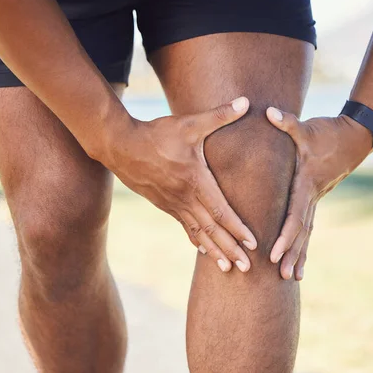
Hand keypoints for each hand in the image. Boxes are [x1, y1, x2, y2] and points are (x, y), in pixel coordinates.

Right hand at [103, 97, 256, 272]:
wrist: (120, 145)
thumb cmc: (157, 133)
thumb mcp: (190, 123)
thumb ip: (220, 115)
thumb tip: (247, 102)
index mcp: (194, 180)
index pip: (220, 210)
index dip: (237, 228)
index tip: (253, 244)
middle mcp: (184, 197)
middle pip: (212, 229)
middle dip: (230, 249)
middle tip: (247, 269)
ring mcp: (172, 204)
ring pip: (198, 233)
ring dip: (214, 251)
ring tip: (228, 269)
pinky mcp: (164, 205)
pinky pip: (185, 227)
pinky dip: (197, 240)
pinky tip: (204, 251)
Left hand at [265, 107, 372, 279]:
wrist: (355, 136)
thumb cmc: (327, 132)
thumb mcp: (306, 128)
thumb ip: (286, 123)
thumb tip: (268, 113)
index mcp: (306, 184)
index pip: (295, 215)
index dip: (285, 235)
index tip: (275, 254)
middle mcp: (312, 196)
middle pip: (302, 231)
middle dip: (292, 254)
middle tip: (282, 276)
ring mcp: (317, 199)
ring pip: (307, 233)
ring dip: (300, 255)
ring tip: (293, 278)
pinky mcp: (317, 198)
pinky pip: (309, 226)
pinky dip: (304, 244)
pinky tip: (300, 260)